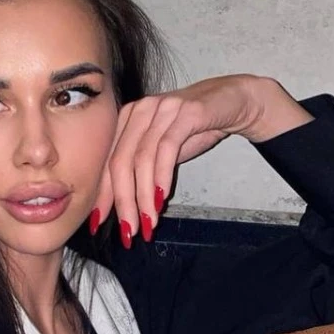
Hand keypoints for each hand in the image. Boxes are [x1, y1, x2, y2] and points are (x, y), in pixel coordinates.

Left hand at [91, 74, 313, 246]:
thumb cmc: (195, 129)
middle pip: (120, 162)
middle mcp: (140, 111)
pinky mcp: (186, 112)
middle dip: (122, 202)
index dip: (102, 195)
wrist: (234, 101)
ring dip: (144, 197)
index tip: (99, 223)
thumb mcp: (163, 151)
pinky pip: (167, 148)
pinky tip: (162, 199)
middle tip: (128, 231)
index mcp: (127, 120)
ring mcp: (162, 109)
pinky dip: (162, 177)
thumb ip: (143, 171)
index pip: (108, 162)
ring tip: (148, 223)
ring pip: (142, 159)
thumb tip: (125, 207)